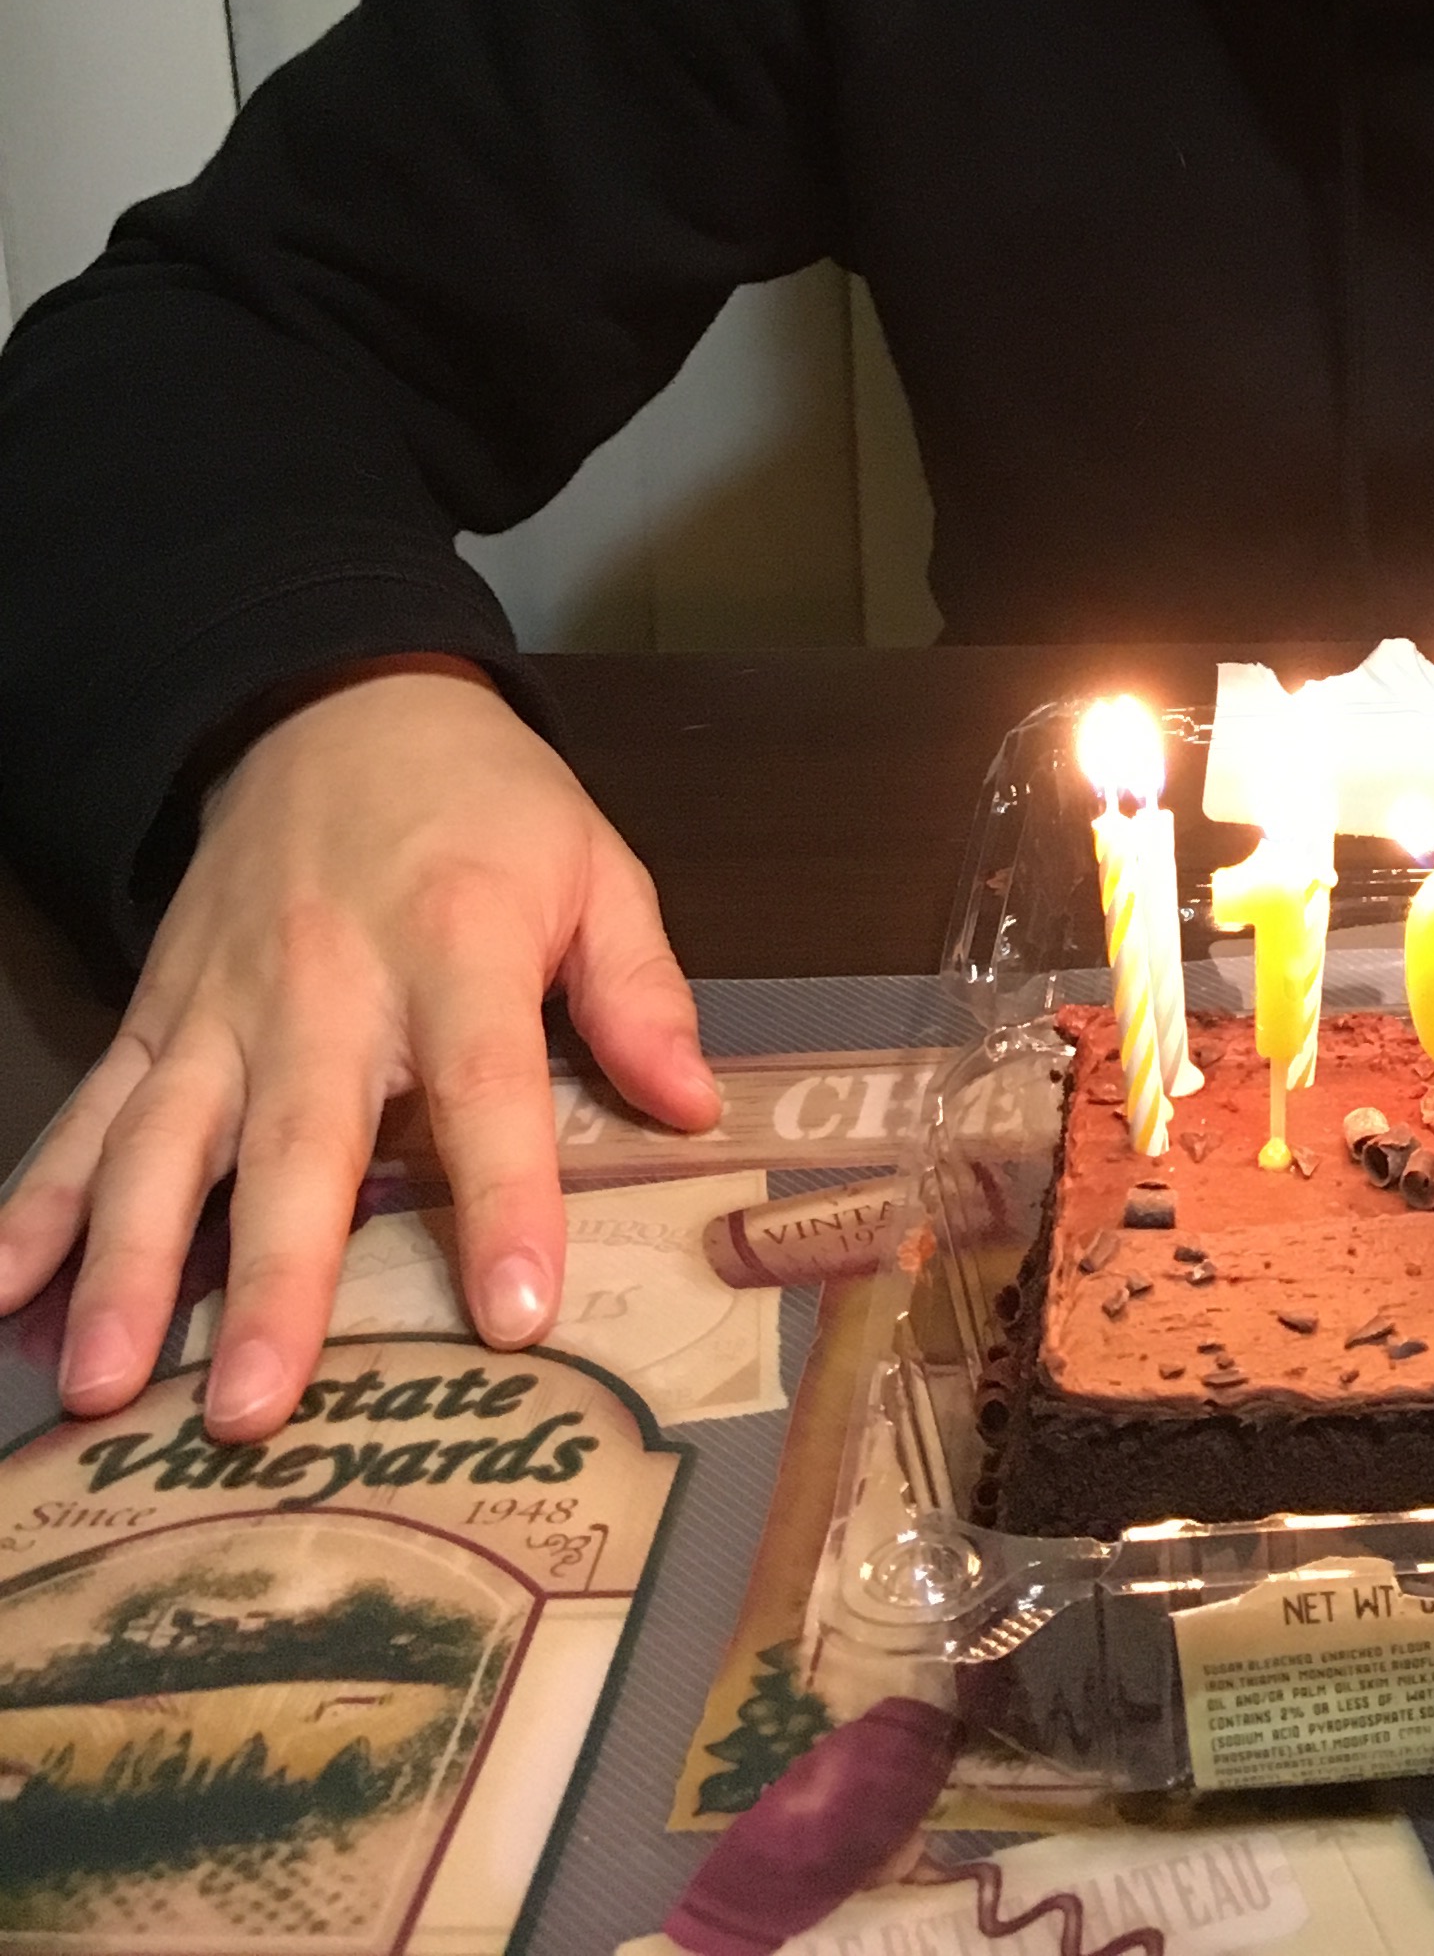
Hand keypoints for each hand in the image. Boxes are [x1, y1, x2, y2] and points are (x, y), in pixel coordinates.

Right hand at [0, 673, 718, 1438]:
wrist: (340, 702)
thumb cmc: (485, 809)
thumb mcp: (595, 867)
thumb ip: (641, 990)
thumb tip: (693, 1109)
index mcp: (457, 946)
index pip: (488, 1087)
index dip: (506, 1197)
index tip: (518, 1313)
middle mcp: (326, 984)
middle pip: (299, 1142)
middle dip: (273, 1279)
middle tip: (252, 1408)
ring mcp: (223, 1005)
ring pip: (165, 1144)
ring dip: (128, 1265)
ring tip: (98, 1383)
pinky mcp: (156, 1013)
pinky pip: (89, 1113)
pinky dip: (34, 1202)